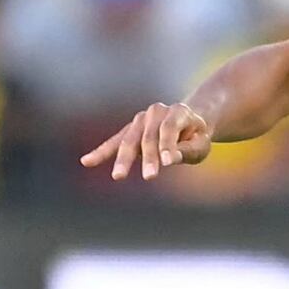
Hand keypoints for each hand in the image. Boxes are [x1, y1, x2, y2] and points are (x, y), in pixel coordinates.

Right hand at [79, 103, 212, 180]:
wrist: (188, 124)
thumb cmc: (196, 137)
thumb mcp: (201, 144)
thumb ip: (187, 151)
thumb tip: (169, 159)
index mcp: (178, 112)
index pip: (169, 128)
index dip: (167, 145)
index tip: (167, 163)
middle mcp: (156, 112)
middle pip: (148, 136)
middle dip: (148, 158)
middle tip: (150, 177)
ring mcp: (140, 120)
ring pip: (130, 141)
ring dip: (124, 160)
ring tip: (118, 176)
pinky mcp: (129, 131)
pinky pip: (114, 142)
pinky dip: (102, 152)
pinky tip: (87, 161)